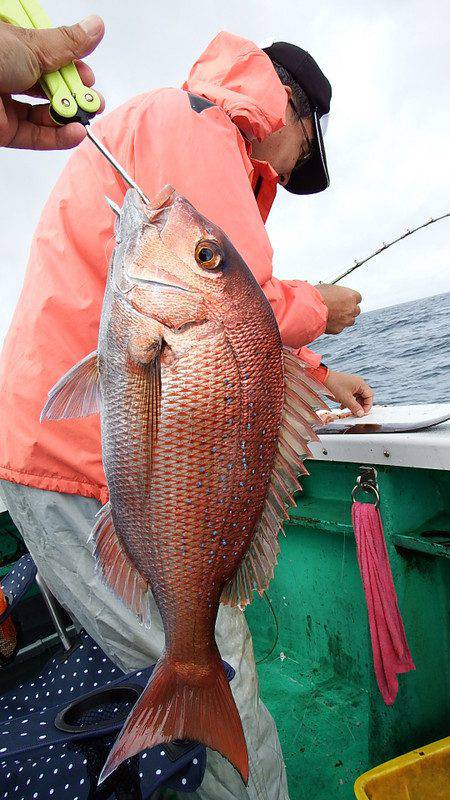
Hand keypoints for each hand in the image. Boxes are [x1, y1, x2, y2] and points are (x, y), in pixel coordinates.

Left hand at [0, 16, 103, 149]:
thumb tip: (93, 28)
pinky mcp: (2, 129)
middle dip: (73, 94)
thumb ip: (66, 44)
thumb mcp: (32, 44)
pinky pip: (35, 136)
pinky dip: (57, 137)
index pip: (48, 56)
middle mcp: (7, 71)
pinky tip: (74, 132)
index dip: (70, 66)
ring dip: (68, 117)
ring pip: (42, 114)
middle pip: (48, 86)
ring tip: (85, 115)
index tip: (87, 75)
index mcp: (11, 44)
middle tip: (91, 99)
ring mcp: (4, 101)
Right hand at [315, 283, 361, 333]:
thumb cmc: (317, 296)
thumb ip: (336, 293)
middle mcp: (352, 309)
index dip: (350, 299)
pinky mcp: (338, 329)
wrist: (309, 308)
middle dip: (349, 310)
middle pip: (356, 310)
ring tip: (333, 315)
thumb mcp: (328, 288)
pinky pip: (339, 327)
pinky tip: (327, 321)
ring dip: (344, 319)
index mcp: (351, 296)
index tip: (345, 300)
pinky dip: (335, 325)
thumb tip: (333, 294)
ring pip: (349, 321)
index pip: (357, 298)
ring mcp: (346, 320)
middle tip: (340, 308)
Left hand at [324, 369, 373, 416]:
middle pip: (364, 396)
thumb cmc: (333, 386)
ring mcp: (352, 384)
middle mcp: (358, 383)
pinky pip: (351, 395)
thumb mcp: (345, 399)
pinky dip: (348, 401)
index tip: (362, 413)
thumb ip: (354, 407)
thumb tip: (361, 414)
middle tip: (356, 413)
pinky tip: (342, 406)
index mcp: (360, 384)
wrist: (321, 378)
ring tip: (349, 410)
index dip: (367, 405)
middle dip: (360, 405)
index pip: (370, 396)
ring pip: (357, 397)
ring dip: (354, 404)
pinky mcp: (346, 386)